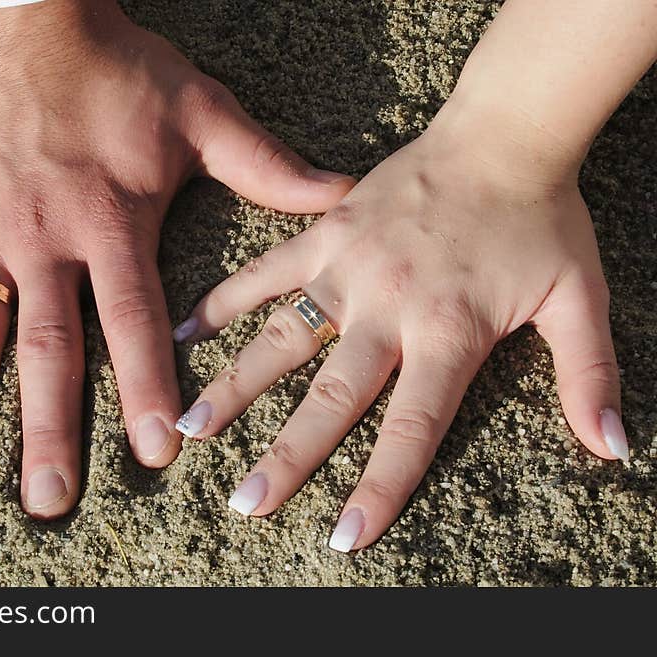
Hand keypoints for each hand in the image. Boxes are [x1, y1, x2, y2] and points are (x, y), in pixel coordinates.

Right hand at [0, 0, 353, 517]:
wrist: (30, 24)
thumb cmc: (120, 74)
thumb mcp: (203, 114)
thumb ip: (269, 167)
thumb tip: (344, 194)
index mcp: (110, 222)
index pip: (133, 319)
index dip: (146, 386)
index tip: (157, 452)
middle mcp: (42, 240)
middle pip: (47, 348)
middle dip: (50, 428)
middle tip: (51, 501)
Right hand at [173, 98, 627, 550]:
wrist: (500, 136)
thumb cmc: (539, 220)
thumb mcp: (580, 299)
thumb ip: (590, 376)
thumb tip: (611, 447)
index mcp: (449, 333)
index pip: (410, 428)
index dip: (378, 488)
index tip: (341, 539)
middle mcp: (388, 309)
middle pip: (332, 398)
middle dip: (286, 456)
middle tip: (245, 503)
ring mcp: (347, 269)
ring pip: (282, 339)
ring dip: (236, 388)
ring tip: (193, 430)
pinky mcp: (324, 234)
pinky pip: (265, 272)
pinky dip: (223, 301)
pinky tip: (185, 330)